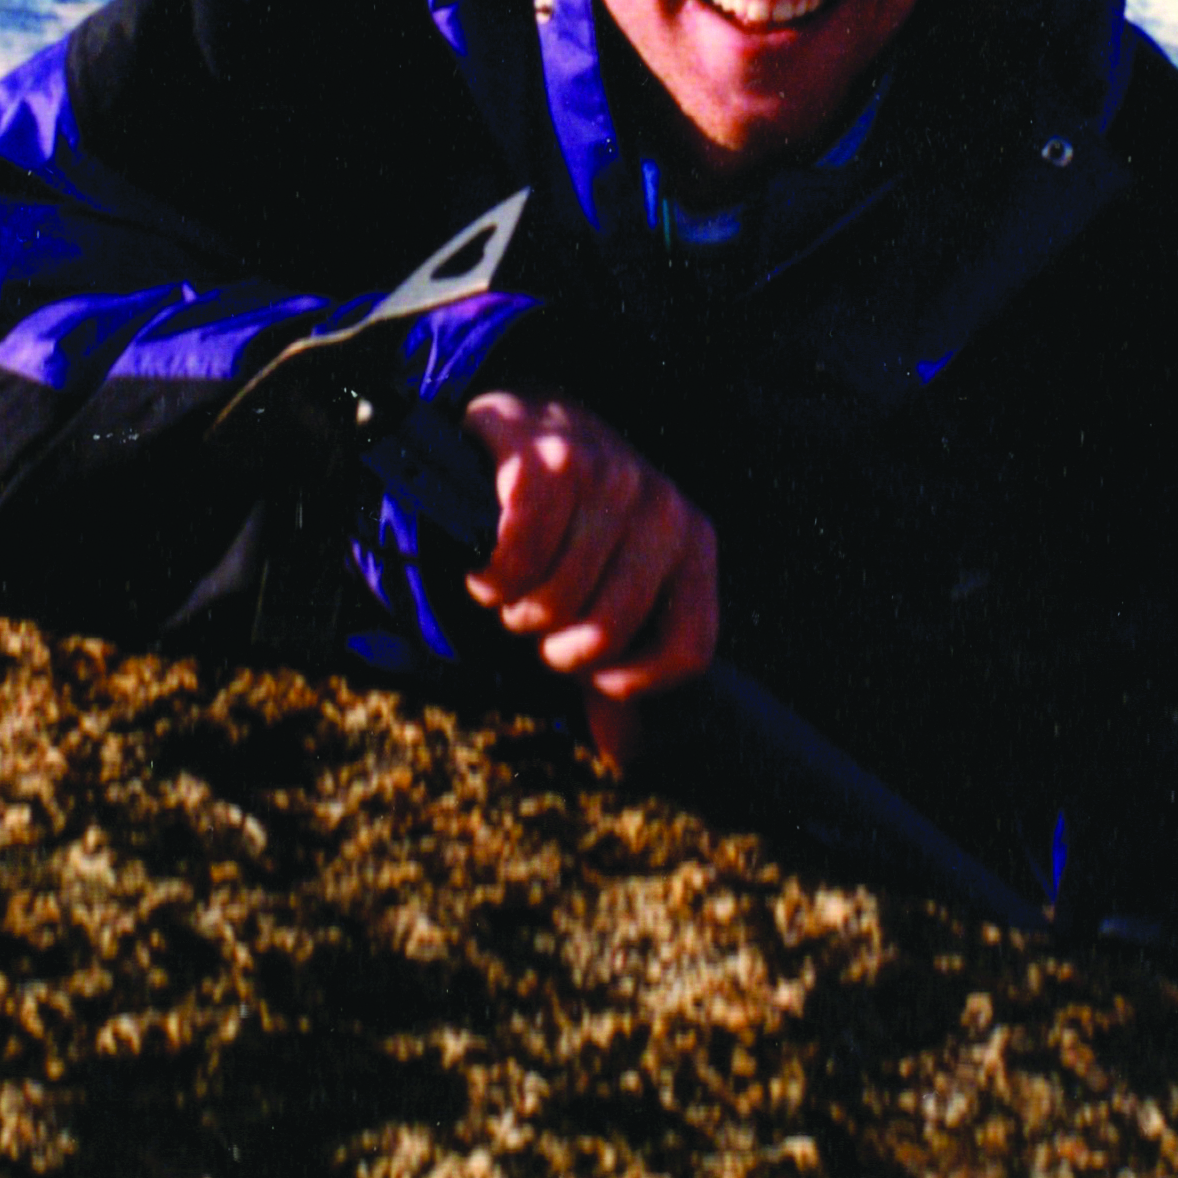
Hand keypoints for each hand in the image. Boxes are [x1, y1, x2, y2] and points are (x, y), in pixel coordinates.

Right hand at [459, 393, 719, 758]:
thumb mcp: (605, 587)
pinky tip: (485, 561)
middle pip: (607, 633)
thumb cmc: (569, 521)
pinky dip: (490, 573)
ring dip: (513, 605)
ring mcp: (608, 474)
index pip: (690, 649)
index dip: (630, 682)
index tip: (589, 672)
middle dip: (552, 641)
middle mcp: (661, 505)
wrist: (523, 420)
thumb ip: (615, 670)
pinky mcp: (547, 455)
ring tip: (507, 581)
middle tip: (532, 614)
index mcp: (693, 541)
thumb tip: (624, 756)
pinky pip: (518, 554)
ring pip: (556, 598)